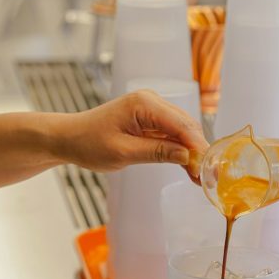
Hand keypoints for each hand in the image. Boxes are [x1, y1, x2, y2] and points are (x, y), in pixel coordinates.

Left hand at [56, 90, 208, 182]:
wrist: (70, 138)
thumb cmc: (89, 143)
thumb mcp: (123, 152)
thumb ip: (157, 152)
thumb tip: (187, 156)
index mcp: (144, 104)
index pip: (181, 124)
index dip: (197, 147)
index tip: (207, 169)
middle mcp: (151, 101)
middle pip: (186, 125)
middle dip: (199, 150)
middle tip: (208, 177)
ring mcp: (152, 108)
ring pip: (182, 130)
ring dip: (192, 151)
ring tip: (200, 177)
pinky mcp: (150, 119)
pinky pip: (172, 133)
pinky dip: (181, 149)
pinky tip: (189, 167)